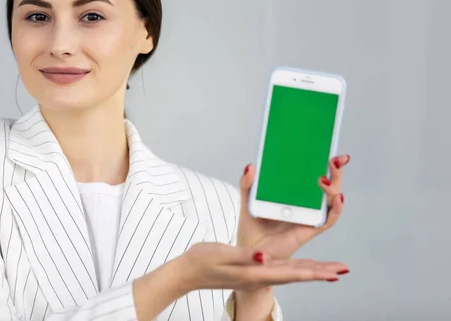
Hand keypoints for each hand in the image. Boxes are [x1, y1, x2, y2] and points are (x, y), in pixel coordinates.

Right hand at [181, 242, 346, 291]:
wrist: (187, 272)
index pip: (291, 273)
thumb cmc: (202, 261)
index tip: (335, 272)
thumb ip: (244, 256)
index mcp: (254, 273)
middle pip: (296, 274)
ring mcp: (256, 275)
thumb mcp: (222, 254)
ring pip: (290, 272)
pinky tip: (301, 265)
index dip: (315, 272)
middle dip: (321, 272)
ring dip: (312, 270)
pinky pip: (280, 270)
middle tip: (343, 270)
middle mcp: (259, 276)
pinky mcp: (252, 271)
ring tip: (331, 269)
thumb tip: (265, 257)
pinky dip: (296, 267)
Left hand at [237, 155, 349, 259]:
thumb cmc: (252, 226)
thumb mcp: (247, 200)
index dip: (322, 161)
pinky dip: (335, 209)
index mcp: (293, 193)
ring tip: (324, 178)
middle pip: (327, 183)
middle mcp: (305, 203)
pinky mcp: (310, 229)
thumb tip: (250, 166)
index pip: (312, 173)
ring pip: (332, 199)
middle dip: (336, 170)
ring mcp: (309, 215)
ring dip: (334, 187)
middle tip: (335, 158)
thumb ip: (248, 184)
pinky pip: (328, 219)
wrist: (250, 252)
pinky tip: (336, 198)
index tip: (327, 146)